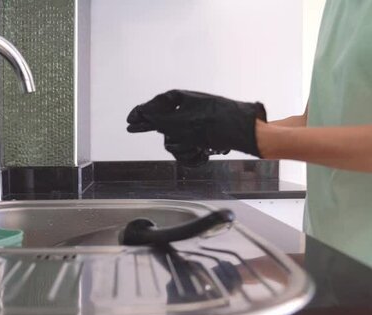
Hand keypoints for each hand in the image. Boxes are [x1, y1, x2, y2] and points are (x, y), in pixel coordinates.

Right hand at [127, 90, 266, 161]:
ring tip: (199, 149)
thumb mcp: (182, 120)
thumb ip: (159, 119)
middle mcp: (183, 113)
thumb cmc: (214, 121)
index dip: (140, 116)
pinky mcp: (200, 139)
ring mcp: (191, 127)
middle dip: (174, 140)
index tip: (130, 123)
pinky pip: (186, 152)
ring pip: (174, 144)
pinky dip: (194, 156)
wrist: (241, 130)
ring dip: (186, 151)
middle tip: (187, 141)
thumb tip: (143, 115)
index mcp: (177, 101)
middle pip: (163, 131)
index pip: (152, 108)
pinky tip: (204, 154)